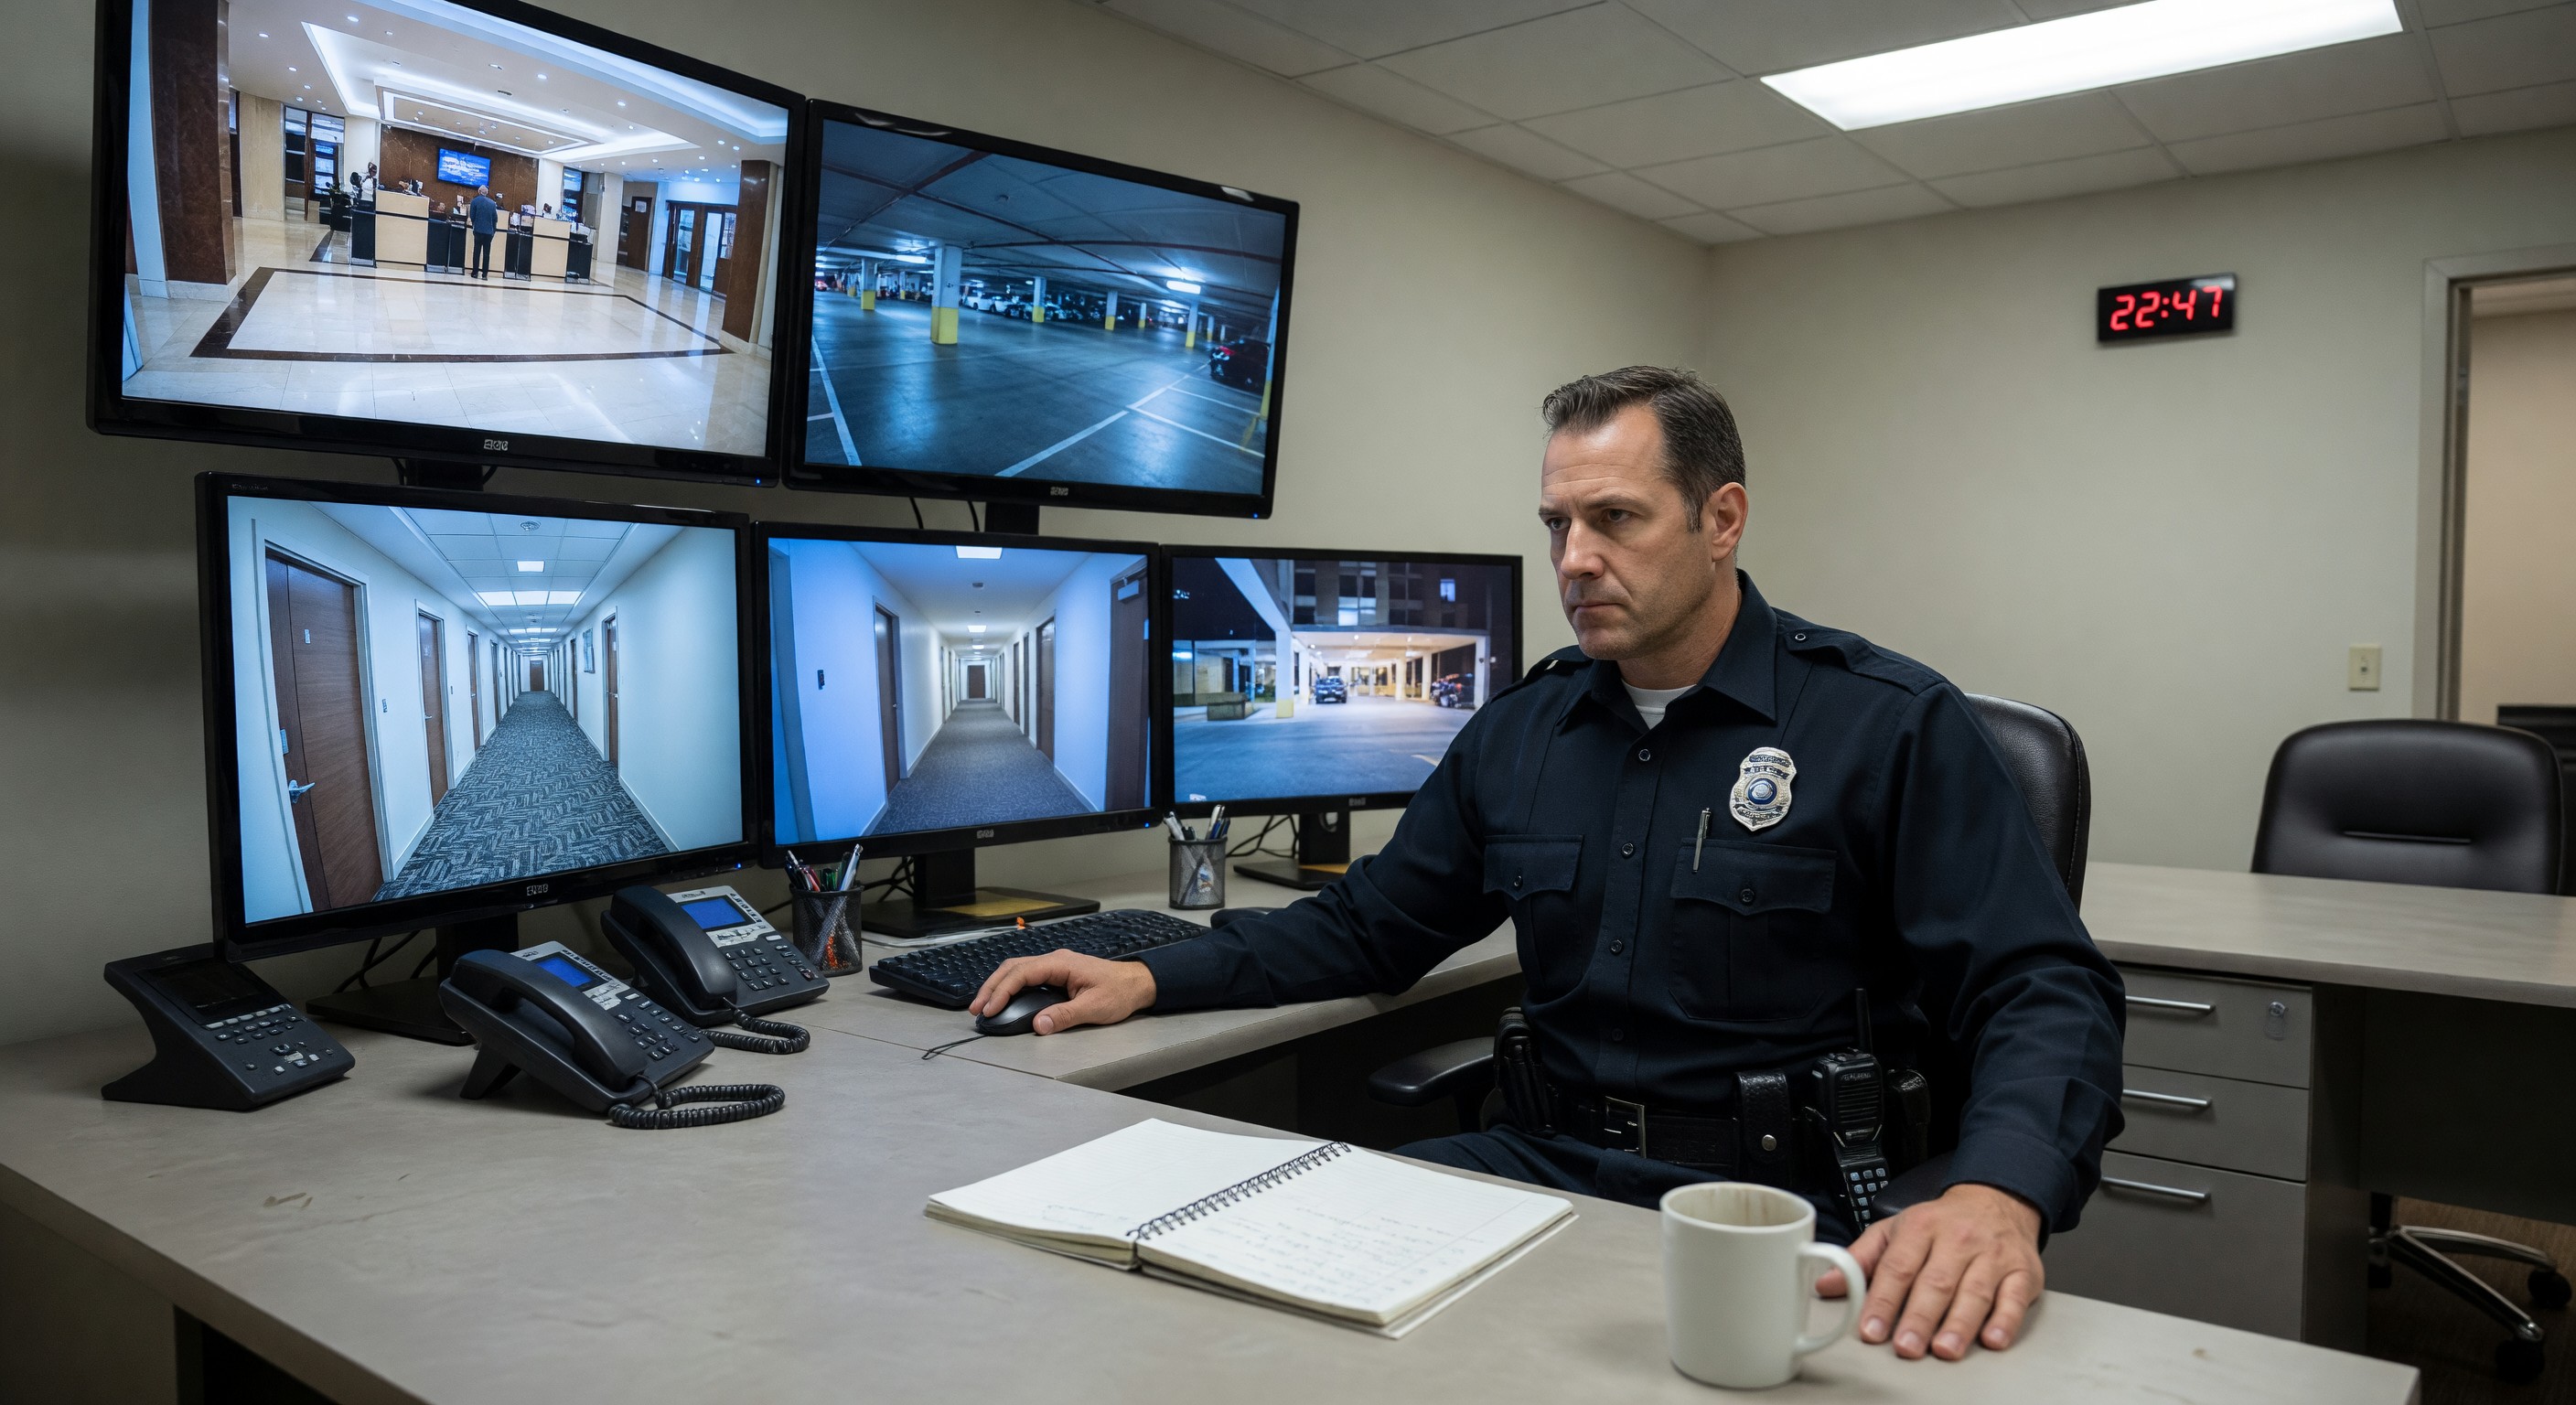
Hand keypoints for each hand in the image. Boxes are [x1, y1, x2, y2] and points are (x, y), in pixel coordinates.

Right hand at [969, 951, 1156, 1034]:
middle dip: (992, 987)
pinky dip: (1010, 987)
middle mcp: (1055, 960)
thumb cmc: (1119, 992)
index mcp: (1061, 963)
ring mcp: (1055, 966)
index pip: (1022, 973)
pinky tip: (1003, 999)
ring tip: (984, 1006)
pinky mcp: (1056, 974)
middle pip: (1013, 968)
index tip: (990, 1008)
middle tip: (976, 1009)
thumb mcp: (1094, 1007)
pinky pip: (1026, 976)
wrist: (1137, 983)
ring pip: (1017, 970)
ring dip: (998, 986)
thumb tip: (1039, 1025)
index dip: (1002, 991)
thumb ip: (1066, 1016)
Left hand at [1814, 1183, 2042, 1360]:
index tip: (1870, 1329)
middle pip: (1936, 1282)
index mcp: (1920, 1227)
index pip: (1898, 1267)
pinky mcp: (2023, 1272)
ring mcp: (1993, 1256)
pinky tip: (1992, 1339)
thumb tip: (1826, 1285)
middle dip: (1919, 1318)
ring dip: (1959, 1324)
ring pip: (1975, 1292)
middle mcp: (1958, 1239)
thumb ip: (1860, 1260)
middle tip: (1906, 1346)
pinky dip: (2005, 1320)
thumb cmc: (1940, 1223)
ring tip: (1943, 1349)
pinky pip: (2015, 1298)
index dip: (1882, 1300)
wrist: (1996, 1200)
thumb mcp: (1894, 1230)